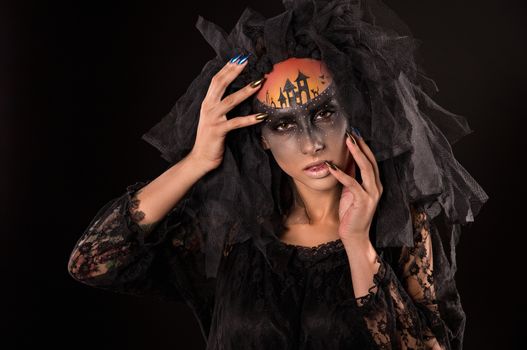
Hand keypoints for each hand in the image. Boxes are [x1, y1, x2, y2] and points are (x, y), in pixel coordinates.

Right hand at [189, 54, 266, 171]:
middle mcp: (208, 107)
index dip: (227, 68)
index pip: (217, 80)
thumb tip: (236, 95)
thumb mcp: (214, 118)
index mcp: (207, 103)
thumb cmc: (210, 139)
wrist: (200, 158)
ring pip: (230, 100)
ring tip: (259, 83)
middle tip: (246, 60)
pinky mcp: (218, 130)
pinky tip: (261, 116)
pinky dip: (250, 119)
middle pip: (221, 84)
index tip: (238, 57)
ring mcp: (213, 118)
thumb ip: (221, 106)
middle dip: (233, 71)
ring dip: (245, 91)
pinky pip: (236, 122)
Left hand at [326, 129, 382, 242]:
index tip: (354, 134)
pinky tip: (332, 166)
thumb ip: (350, 177)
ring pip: (366, 168)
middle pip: (370, 161)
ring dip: (356, 153)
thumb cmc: (351, 213)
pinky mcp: (363, 201)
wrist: (355, 235)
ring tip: (347, 141)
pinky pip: (352, 183)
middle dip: (361, 146)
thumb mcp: (350, 191)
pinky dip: (341, 174)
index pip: (371, 161)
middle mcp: (376, 187)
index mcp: (374, 184)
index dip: (363, 147)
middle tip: (351, 132)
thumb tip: (345, 161)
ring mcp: (371, 194)